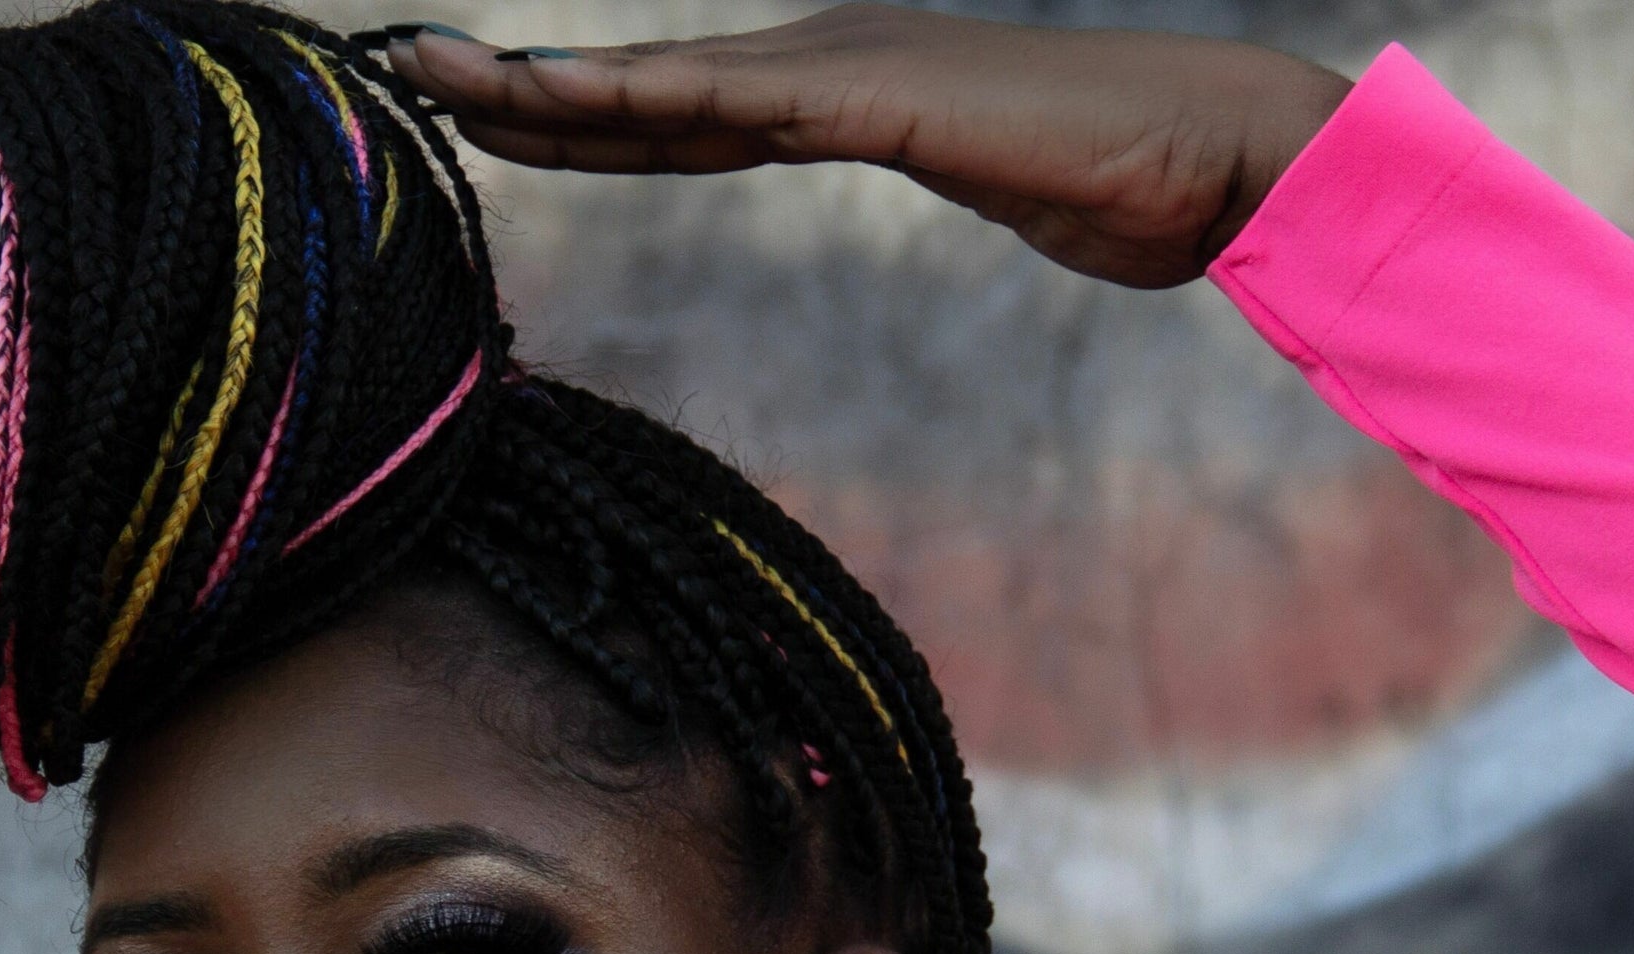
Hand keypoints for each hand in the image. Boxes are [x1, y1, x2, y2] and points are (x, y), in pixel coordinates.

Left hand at [382, 4, 1351, 288]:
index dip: (577, 118)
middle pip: (644, 88)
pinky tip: (545, 101)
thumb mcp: (1020, 202)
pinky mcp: (871, 95)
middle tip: (407, 78)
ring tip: (436, 80)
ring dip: (539, 86)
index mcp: (850, 93)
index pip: (681, 117)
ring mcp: (847, 70)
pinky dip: (628, 100)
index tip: (482, 123)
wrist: (1226, 153)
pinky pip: (724, 105)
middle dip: (520, 90)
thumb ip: (982, 193)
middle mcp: (829, 64)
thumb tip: (1016, 209)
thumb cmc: (1144, 187)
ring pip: (659, 85)